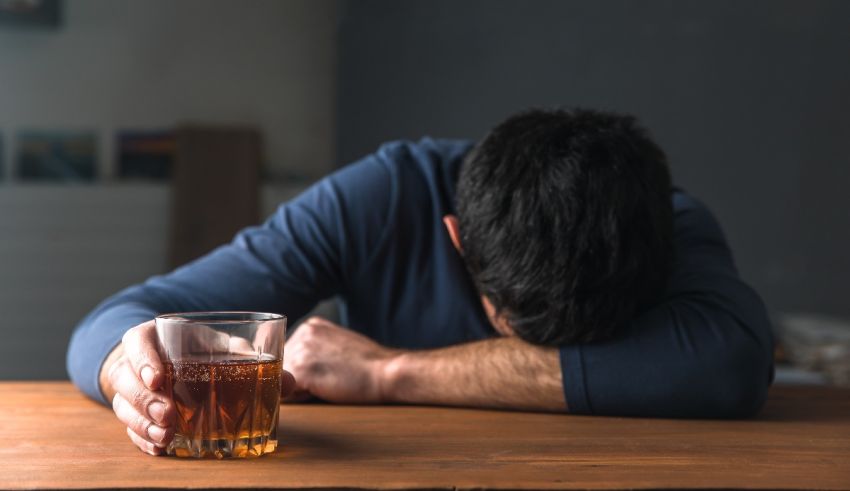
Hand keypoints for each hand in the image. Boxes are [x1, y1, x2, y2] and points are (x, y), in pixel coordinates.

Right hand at [102, 320, 296, 455]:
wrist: (180, 361)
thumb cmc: (204, 349)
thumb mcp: (225, 348)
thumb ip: (252, 359)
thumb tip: (290, 382)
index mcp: (155, 337)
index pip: (137, 342)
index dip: (143, 359)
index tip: (159, 378)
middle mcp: (136, 362)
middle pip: (125, 379)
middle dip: (145, 400)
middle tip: (169, 415)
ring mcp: (131, 388)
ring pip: (123, 405)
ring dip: (142, 423)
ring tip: (166, 436)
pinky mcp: (134, 412)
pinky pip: (128, 427)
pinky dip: (142, 439)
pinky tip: (159, 448)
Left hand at [284, 317, 399, 403]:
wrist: (386, 372)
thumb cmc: (368, 365)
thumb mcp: (338, 346)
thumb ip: (316, 349)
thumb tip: (294, 368)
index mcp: (310, 326)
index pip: (289, 354)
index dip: (304, 370)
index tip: (326, 372)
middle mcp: (301, 333)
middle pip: (283, 367)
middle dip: (298, 379)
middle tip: (328, 379)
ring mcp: (300, 350)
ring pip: (283, 380)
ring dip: (300, 389)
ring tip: (328, 383)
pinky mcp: (302, 371)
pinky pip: (288, 392)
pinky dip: (302, 397)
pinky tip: (324, 389)